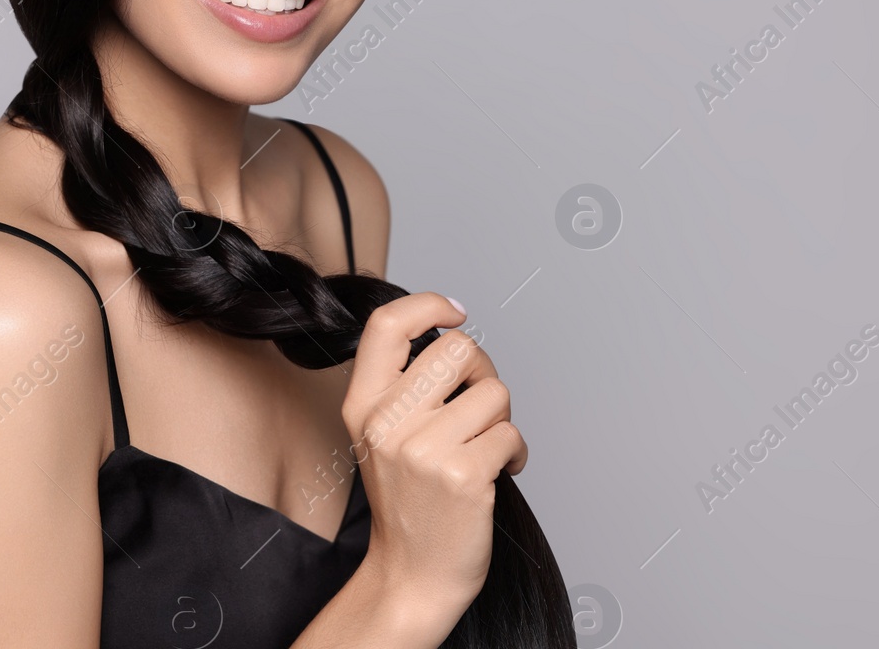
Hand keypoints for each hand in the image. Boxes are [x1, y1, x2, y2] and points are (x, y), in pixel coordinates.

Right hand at [340, 293, 527, 623]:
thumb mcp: (380, 435)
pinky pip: (511, 433)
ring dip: (500, 419)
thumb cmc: (406, 500)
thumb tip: (451, 330)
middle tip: (479, 401)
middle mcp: (388, 422)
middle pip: (457, 348)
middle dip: (482, 370)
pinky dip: (516, 452)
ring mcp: (424, 449)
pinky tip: (499, 471)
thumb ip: (402, 385)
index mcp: (363, 405)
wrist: (412, 575)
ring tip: (485, 446)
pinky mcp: (463, 475)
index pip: (387, 325)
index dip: (427, 305)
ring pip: (494, 391)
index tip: (454, 314)